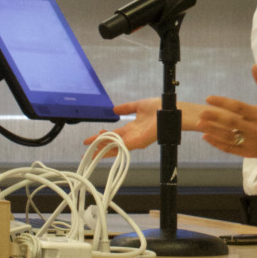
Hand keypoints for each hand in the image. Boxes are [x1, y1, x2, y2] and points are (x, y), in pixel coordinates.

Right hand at [83, 99, 203, 156]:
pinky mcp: (139, 142)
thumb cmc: (160, 108)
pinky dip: (112, 147)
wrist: (170, 110)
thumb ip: (127, 107)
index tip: (91, 138)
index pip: (114, 134)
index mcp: (133, 128)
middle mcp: (133, 136)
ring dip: (102, 149)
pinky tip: (102, 147)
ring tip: (90, 152)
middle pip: (112, 143)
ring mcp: (136, 140)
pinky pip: (123, 146)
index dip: (102, 136)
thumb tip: (115, 108)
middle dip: (99, 147)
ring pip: (115, 147)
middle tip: (86, 150)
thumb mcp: (138, 105)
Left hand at [197, 65, 256, 157]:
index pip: (238, 107)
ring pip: (229, 137)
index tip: (209, 98)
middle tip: (201, 112)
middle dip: (215, 117)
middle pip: (232, 122)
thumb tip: (254, 66)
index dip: (223, 102)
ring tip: (200, 124)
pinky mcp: (249, 152)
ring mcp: (252, 142)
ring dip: (213, 131)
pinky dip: (217, 143)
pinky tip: (206, 136)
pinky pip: (230, 148)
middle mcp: (255, 129)